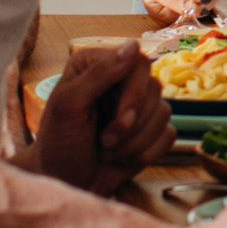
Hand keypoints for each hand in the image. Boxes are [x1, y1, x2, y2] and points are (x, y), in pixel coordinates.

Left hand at [30, 39, 174, 195]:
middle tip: (104, 141)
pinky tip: (122, 158)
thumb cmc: (58, 143)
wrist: (65, 182)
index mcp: (98, 65)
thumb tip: (134, 45)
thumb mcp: (69, 106)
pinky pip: (168, 136)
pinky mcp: (151, 131)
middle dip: (132, 125)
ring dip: (135, 143)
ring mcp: (139, 107)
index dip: (135, 94)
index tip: (122, 121)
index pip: (138, 63)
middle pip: (155, 88)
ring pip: (165, 114)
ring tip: (107, 150)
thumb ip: (99, 74)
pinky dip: (146, 153)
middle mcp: (121, 81)